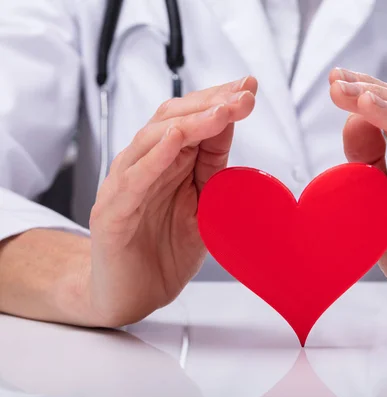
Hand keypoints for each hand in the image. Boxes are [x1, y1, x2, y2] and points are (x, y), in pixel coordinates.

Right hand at [88, 77, 257, 325]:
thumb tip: (231, 131)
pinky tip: (177, 141)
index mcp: (168, 163)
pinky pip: (133, 179)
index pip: (192, 119)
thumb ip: (213, 170)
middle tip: (244, 93)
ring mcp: (125, 186)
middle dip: (211, 103)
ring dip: (190, 122)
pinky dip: (154, 157)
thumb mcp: (203, 206)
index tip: (250, 88)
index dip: (220, 101)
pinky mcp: (113, 212)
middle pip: (173, 119)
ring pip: (152, 140)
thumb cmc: (165, 251)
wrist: (132, 296)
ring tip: (222, 111)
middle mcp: (144, 166)